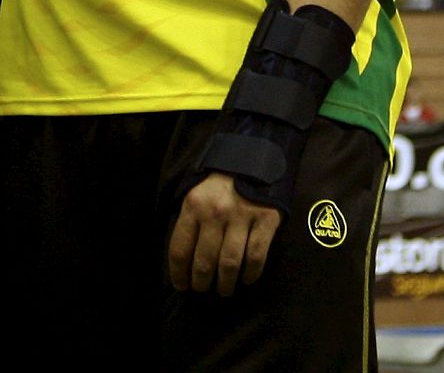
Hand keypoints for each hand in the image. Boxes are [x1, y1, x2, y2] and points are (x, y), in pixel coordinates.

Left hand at [167, 173, 280, 296]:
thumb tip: (183, 256)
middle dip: (201, 281)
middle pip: (204, 260)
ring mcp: (241, 216)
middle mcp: (215, 212)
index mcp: (193, 205)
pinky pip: (256, 255)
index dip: (178, 272)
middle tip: (202, 289)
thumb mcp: (195, 191)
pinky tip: (247, 279)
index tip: (181, 286)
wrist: (253, 155)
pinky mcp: (265, 220)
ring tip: (223, 290)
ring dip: (225, 283)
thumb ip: (190, 218)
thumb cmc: (219, 179)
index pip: (180, 248)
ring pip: (229, 263)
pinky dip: (251, 273)